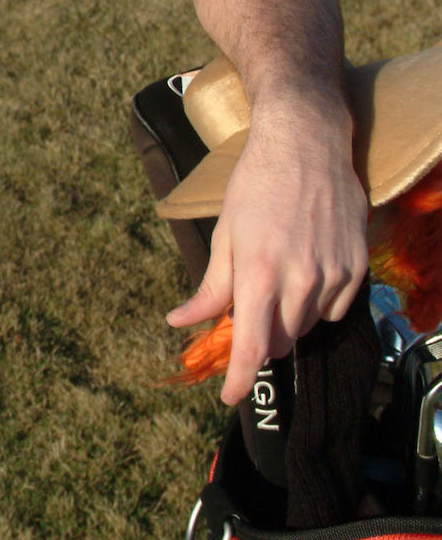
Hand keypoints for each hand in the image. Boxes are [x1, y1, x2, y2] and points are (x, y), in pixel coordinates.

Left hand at [166, 97, 367, 405]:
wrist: (307, 143)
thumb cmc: (256, 184)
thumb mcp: (224, 234)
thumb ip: (210, 287)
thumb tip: (181, 322)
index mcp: (259, 273)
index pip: (253, 348)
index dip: (240, 380)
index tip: (229, 396)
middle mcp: (300, 280)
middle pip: (280, 342)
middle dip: (260, 338)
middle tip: (248, 308)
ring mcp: (333, 275)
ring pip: (306, 328)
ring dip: (287, 319)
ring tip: (277, 279)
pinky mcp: (357, 267)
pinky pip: (334, 310)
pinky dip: (316, 304)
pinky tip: (305, 273)